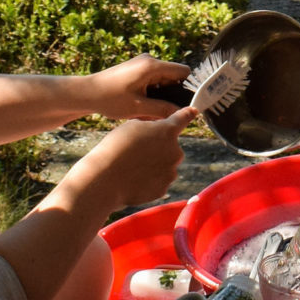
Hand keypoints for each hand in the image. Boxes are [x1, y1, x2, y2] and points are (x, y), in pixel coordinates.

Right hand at [64, 110, 194, 213]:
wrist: (106, 179)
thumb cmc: (115, 147)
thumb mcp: (131, 126)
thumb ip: (149, 125)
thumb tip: (156, 129)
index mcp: (167, 131)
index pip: (182, 118)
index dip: (188, 114)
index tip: (194, 111)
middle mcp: (175, 151)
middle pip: (170, 147)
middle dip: (158, 148)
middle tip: (137, 152)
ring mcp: (171, 172)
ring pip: (165, 166)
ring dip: (154, 166)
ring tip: (132, 168)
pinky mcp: (163, 189)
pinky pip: (158, 182)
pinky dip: (149, 181)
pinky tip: (133, 180)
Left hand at [88, 54, 190, 120]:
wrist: (87, 93)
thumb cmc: (110, 98)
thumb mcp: (139, 107)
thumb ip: (163, 109)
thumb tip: (181, 112)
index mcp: (152, 66)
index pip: (183, 72)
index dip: (188, 87)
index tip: (185, 103)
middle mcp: (149, 60)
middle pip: (173, 76)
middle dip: (172, 93)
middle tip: (167, 111)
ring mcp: (141, 63)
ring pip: (162, 79)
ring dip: (161, 94)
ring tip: (152, 111)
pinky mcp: (135, 69)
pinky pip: (152, 79)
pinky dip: (152, 92)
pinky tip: (144, 106)